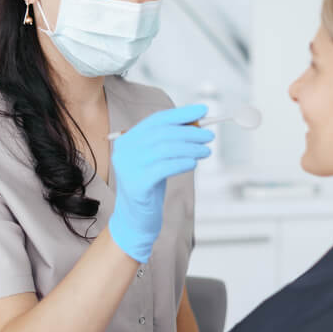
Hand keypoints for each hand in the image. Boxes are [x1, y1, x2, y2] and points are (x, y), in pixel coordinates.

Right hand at [108, 104, 212, 262]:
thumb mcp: (157, 161)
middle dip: (190, 132)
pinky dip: (182, 162)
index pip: (157, 120)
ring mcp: (128, 167)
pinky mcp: (136, 184)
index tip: (203, 111)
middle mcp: (124, 151)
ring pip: (165, 149)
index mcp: (128, 140)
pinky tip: (194, 163)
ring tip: (206, 151)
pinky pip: (164, 167)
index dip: (181, 114)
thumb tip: (197, 124)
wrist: (134, 220)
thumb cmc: (149, 188)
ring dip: (190, 147)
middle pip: (163, 133)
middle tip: (209, 136)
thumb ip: (170, 143)